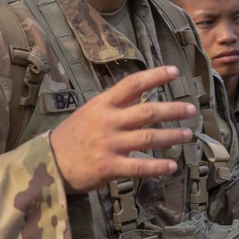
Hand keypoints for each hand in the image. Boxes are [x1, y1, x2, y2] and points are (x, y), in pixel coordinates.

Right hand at [49, 67, 193, 191]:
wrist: (47, 163)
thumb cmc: (71, 137)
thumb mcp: (89, 112)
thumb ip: (113, 106)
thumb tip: (140, 96)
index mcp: (102, 104)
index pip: (132, 84)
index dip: (155, 76)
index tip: (175, 71)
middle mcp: (108, 121)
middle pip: (148, 111)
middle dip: (173, 110)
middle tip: (191, 109)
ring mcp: (109, 144)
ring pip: (149, 138)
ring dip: (172, 136)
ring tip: (188, 135)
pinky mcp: (109, 166)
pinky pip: (140, 166)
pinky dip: (158, 167)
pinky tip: (172, 166)